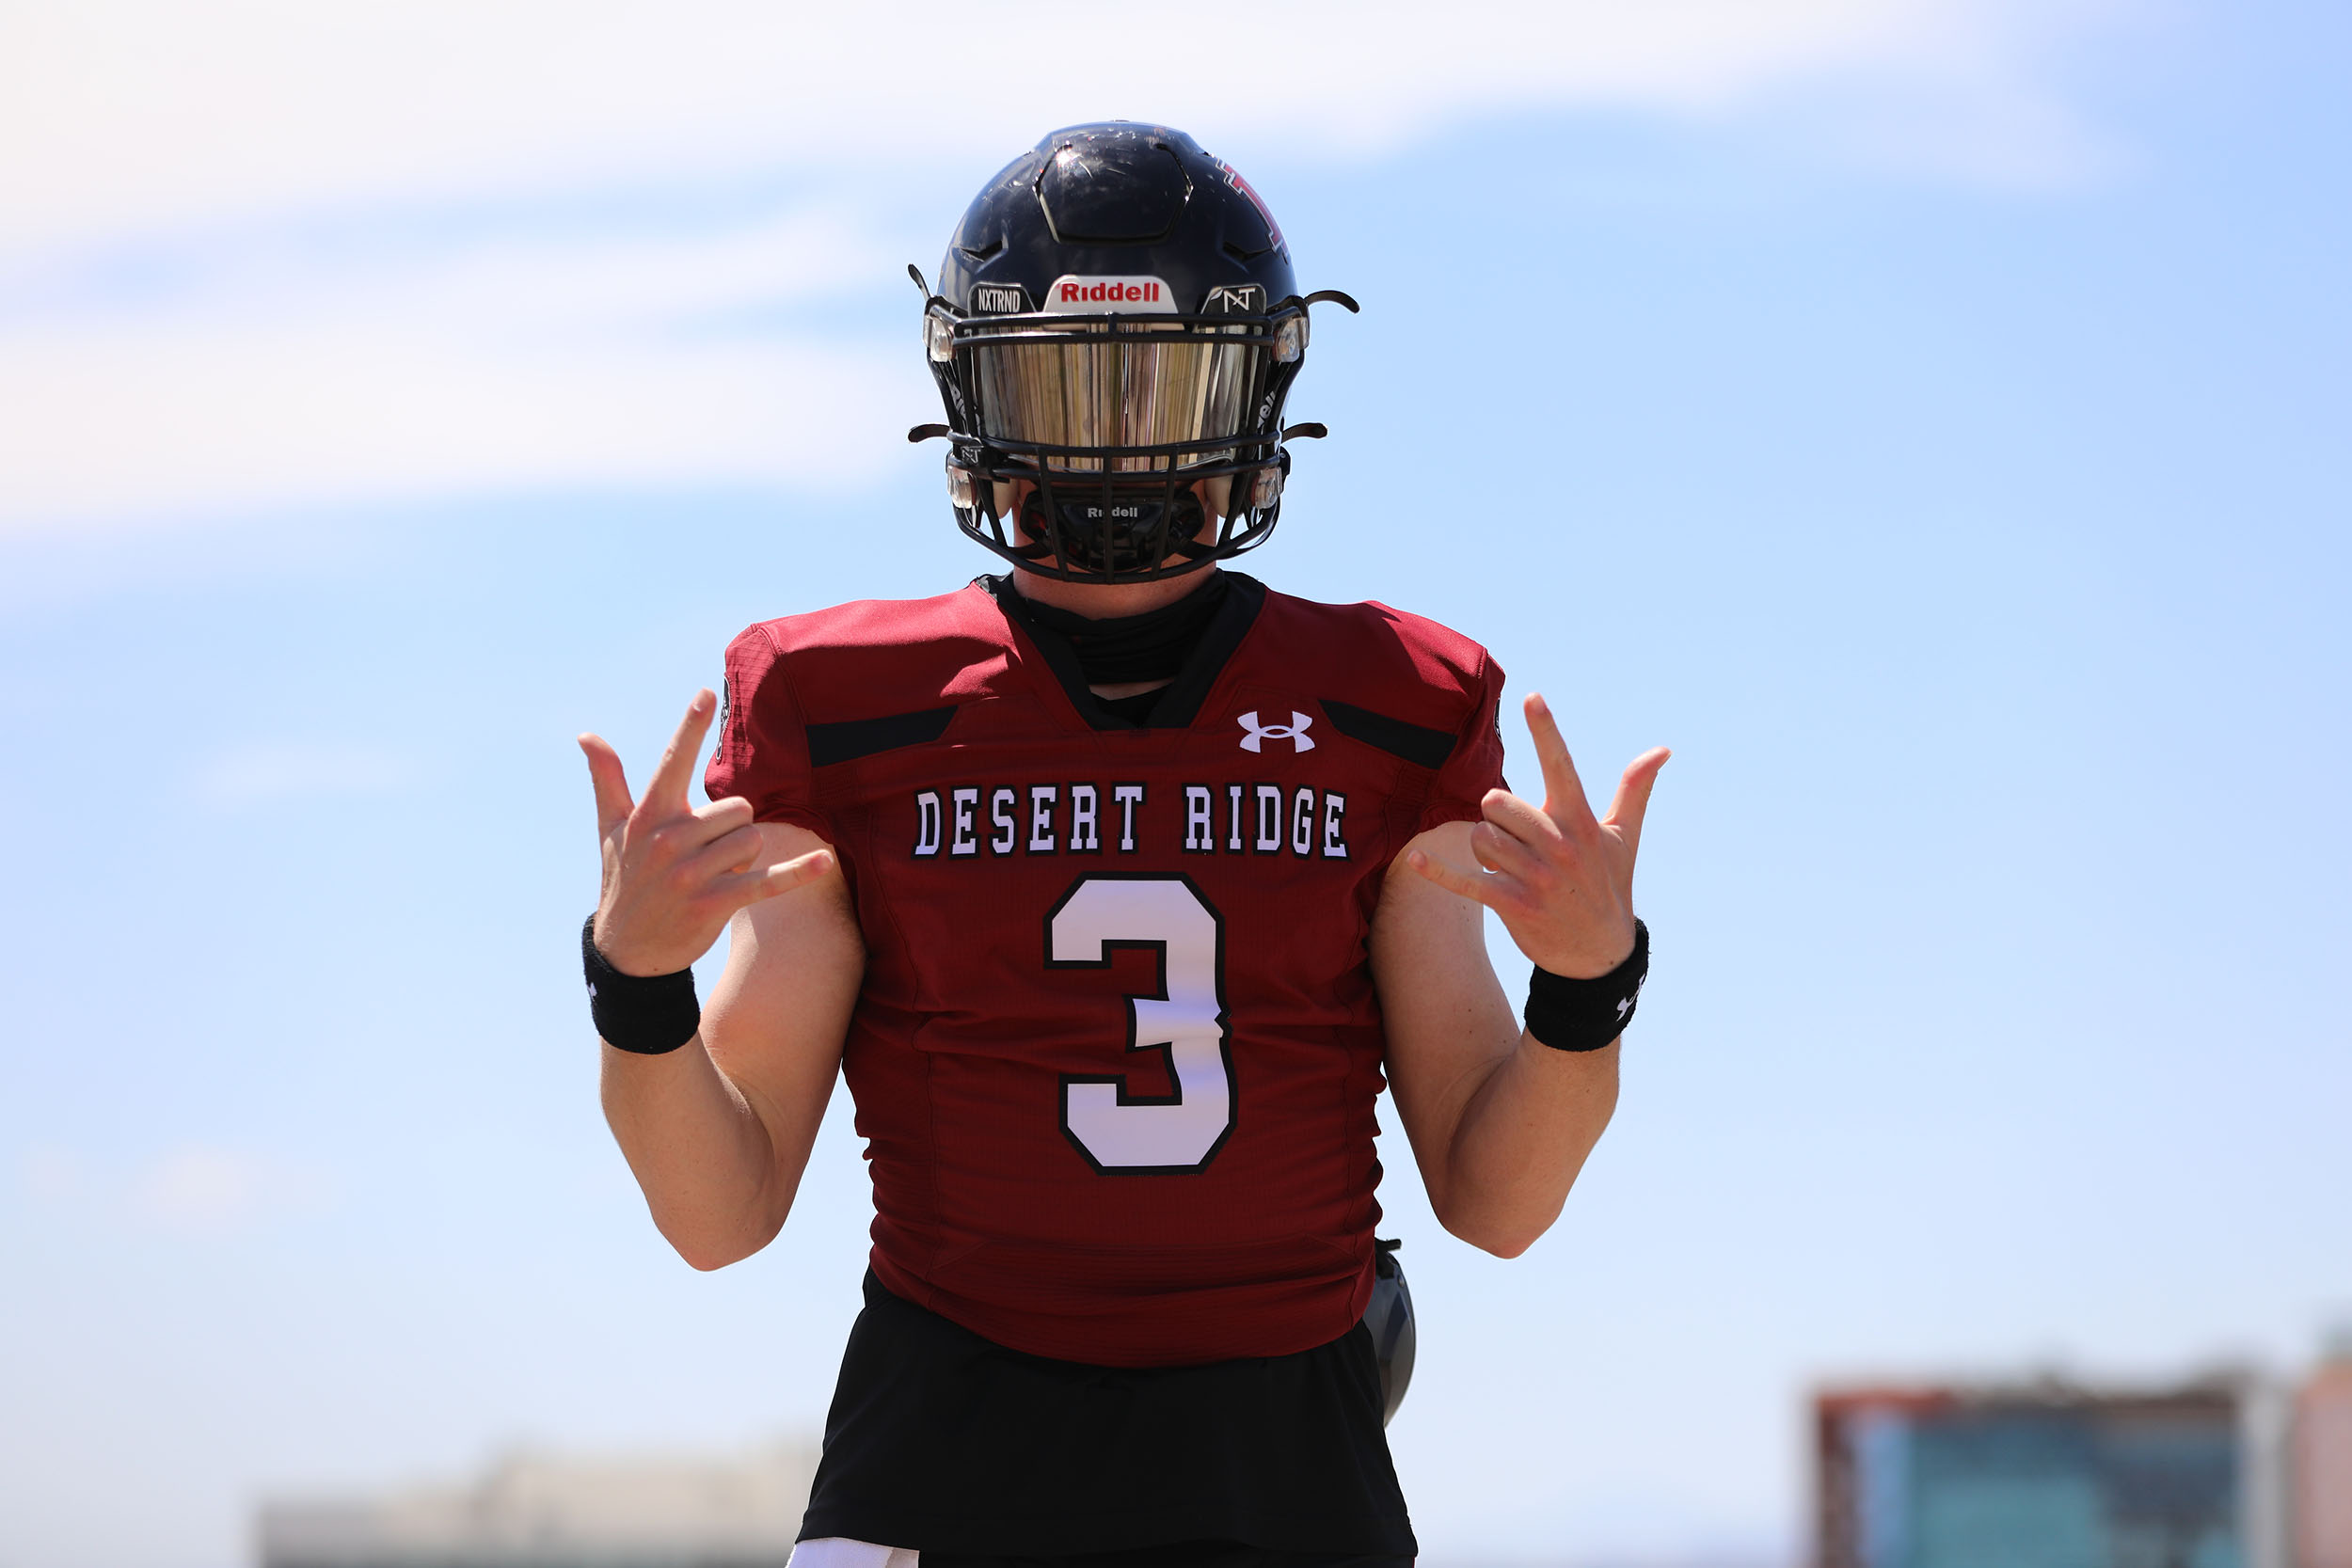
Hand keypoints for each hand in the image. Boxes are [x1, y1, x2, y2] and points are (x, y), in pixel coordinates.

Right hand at [579, 689, 833, 976]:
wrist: (626, 952)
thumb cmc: (623, 880)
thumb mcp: (611, 830)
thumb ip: (607, 779)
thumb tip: (587, 734)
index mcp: (649, 816)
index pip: (673, 762)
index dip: (690, 728)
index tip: (705, 694)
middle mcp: (669, 841)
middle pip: (738, 807)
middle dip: (732, 828)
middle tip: (705, 854)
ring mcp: (692, 874)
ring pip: (752, 839)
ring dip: (745, 855)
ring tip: (714, 874)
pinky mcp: (714, 903)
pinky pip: (765, 881)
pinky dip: (797, 873)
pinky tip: (824, 861)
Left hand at [1406, 694, 1667, 978]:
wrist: (1601, 954)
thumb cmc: (1609, 885)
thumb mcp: (1624, 838)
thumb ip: (1635, 790)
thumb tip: (1662, 750)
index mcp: (1581, 822)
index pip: (1561, 766)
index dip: (1546, 732)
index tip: (1532, 698)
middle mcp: (1559, 846)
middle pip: (1497, 802)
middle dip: (1496, 815)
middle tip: (1514, 836)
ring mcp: (1536, 878)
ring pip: (1481, 838)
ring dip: (1484, 847)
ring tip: (1507, 864)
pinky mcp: (1514, 905)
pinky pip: (1467, 880)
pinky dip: (1438, 871)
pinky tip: (1413, 858)